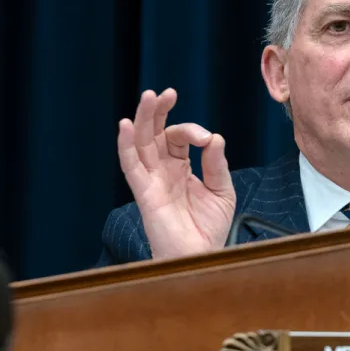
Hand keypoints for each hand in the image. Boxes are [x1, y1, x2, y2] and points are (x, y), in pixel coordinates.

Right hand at [117, 89, 235, 259]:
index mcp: (180, 167)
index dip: (192, 131)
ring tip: (149, 97)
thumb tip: (214, 137)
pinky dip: (127, 145)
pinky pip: (131, 167)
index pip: (180, 137)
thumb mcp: (221, 190)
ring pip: (141, 144)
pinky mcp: (145, 194)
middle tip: (166, 93)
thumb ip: (216, 164)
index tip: (208, 139)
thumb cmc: (209, 228)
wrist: (201, 257)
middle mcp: (163, 170)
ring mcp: (152, 180)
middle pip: (155, 134)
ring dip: (144, 119)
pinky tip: (127, 125)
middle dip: (159, 112)